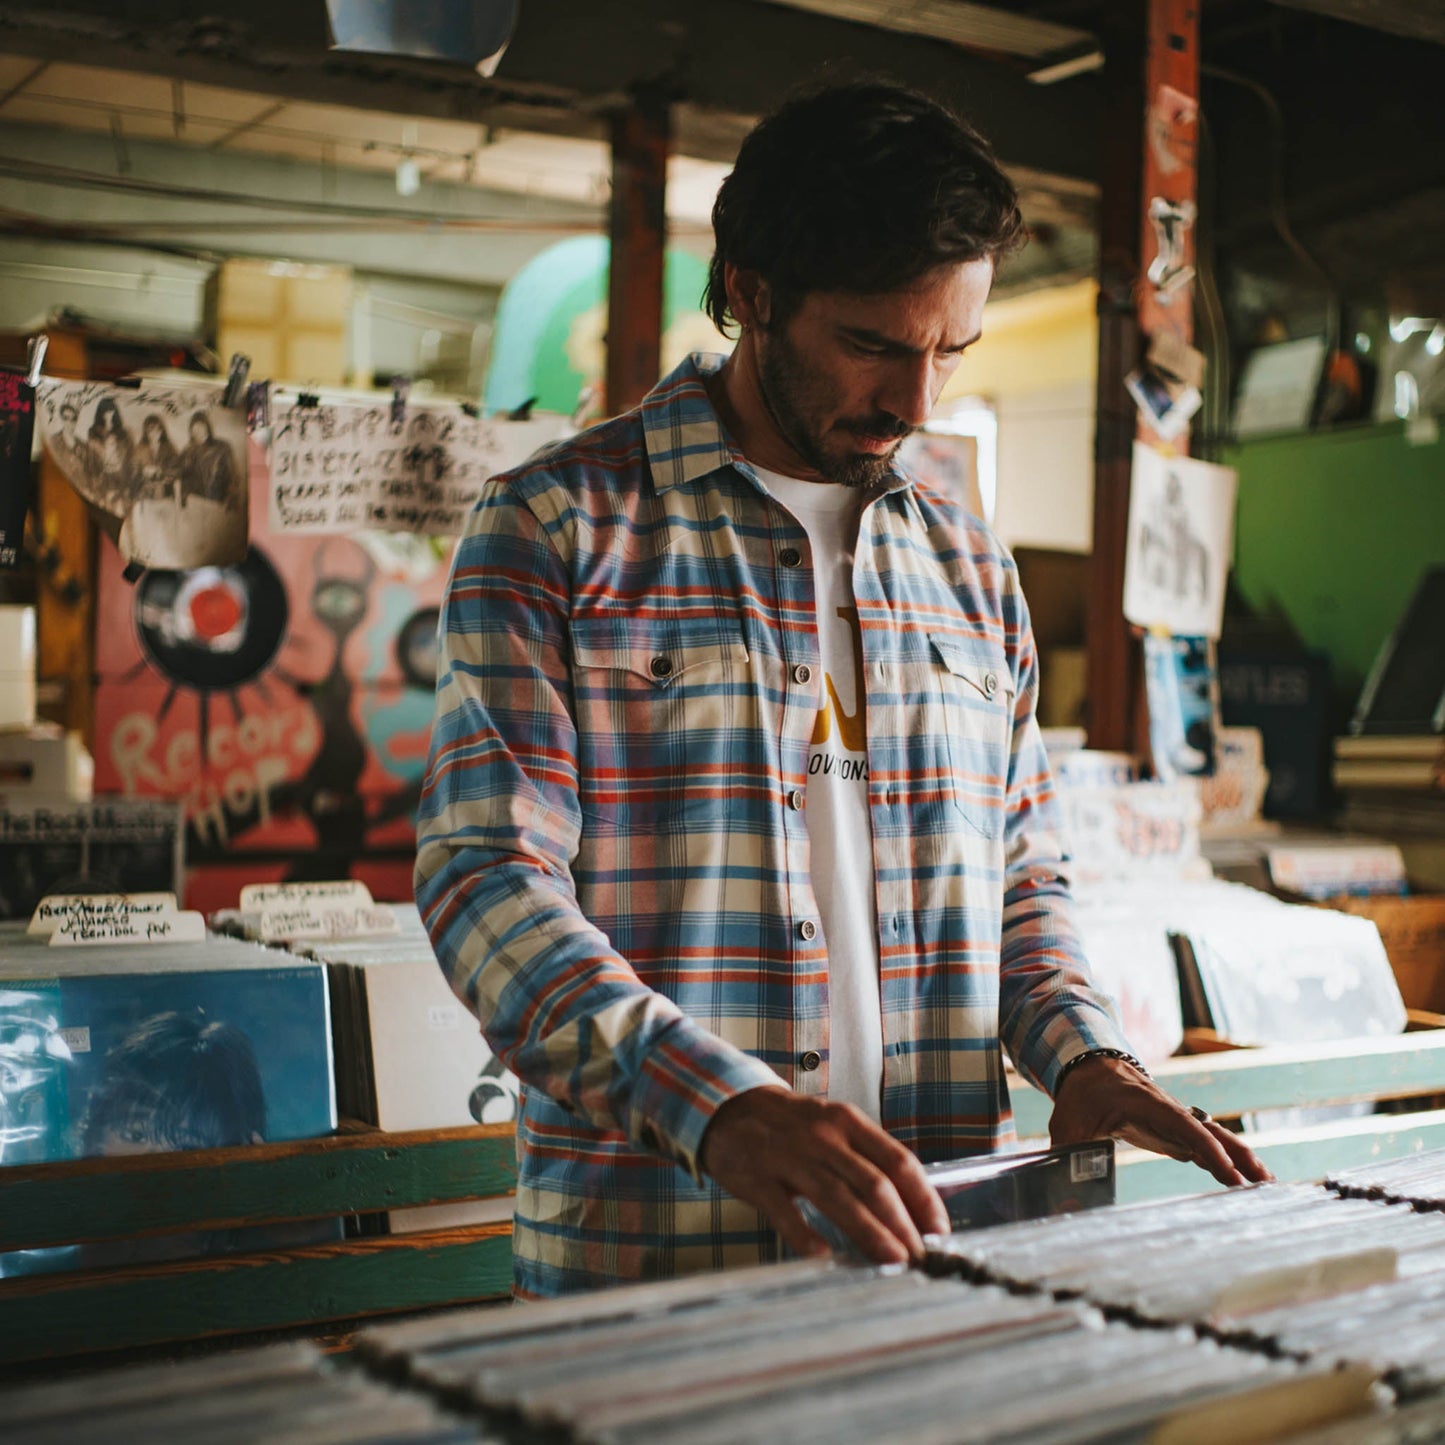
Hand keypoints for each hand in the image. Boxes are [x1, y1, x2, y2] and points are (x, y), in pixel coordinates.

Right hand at [699, 1087, 949, 1263]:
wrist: (726, 1107)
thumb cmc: (790, 1125)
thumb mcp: (833, 1126)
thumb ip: (865, 1158)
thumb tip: (910, 1206)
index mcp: (847, 1122)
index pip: (898, 1160)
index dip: (923, 1197)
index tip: (940, 1229)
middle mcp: (823, 1137)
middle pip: (873, 1183)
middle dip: (903, 1224)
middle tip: (922, 1258)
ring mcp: (789, 1156)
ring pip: (838, 1198)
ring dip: (870, 1232)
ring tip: (894, 1261)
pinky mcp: (757, 1178)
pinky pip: (784, 1211)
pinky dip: (805, 1235)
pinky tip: (824, 1256)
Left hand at [1049, 1055, 1271, 1186]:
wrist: (1089, 1068)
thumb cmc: (1080, 1095)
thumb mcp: (1067, 1123)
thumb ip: (1067, 1155)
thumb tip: (1061, 1191)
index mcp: (1147, 1105)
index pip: (1184, 1125)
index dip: (1207, 1148)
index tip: (1229, 1172)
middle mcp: (1170, 1112)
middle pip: (1212, 1131)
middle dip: (1239, 1155)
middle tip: (1266, 1183)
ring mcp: (1175, 1121)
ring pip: (1215, 1138)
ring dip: (1240, 1158)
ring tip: (1267, 1185)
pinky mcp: (1174, 1132)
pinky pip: (1205, 1145)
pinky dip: (1224, 1161)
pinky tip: (1240, 1181)